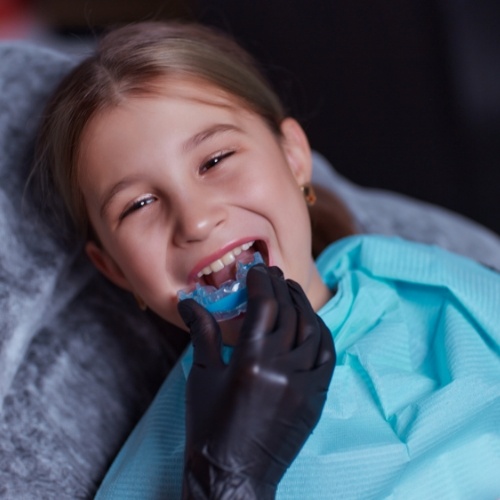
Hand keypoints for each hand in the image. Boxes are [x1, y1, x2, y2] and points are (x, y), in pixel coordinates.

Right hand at [178, 265, 334, 499]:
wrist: (233, 476)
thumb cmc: (209, 429)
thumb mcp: (202, 376)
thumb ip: (202, 333)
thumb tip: (189, 302)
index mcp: (250, 361)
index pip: (264, 305)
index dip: (262, 281)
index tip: (257, 268)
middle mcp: (282, 369)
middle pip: (289, 313)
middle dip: (281, 287)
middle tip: (273, 273)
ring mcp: (304, 384)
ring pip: (312, 330)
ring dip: (302, 305)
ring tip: (290, 291)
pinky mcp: (316, 398)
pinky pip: (327, 356)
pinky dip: (320, 332)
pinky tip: (310, 322)